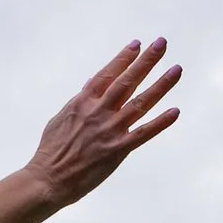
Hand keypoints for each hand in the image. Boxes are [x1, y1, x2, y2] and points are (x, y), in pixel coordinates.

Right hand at [0, 39, 182, 222]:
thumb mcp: (61, 117)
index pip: (107, 75)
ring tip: (176, 69)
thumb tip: (93, 82)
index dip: (123, 59)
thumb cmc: (51, 150)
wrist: (46, 179)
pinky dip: (160, 123)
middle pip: (127, 82)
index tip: (138, 44)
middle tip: (161, 43)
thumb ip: (80, 100)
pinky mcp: (116, 151)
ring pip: (140, 103)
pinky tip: (174, 111)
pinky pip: (142, 134)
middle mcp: (98, 112)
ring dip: (160, 85)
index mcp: (82, 103)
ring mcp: (109, 131)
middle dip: (146, 61)